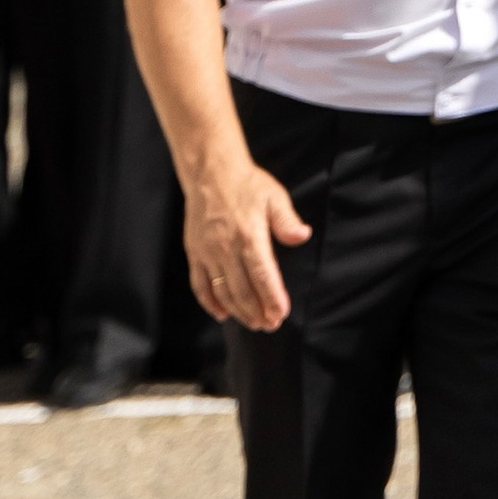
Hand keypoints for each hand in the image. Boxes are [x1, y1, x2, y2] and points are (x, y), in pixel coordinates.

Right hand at [181, 155, 311, 330]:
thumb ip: (287, 220)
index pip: (262, 275)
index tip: (281, 314)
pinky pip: (199, 285)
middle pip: (242, 290)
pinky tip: (222, 314)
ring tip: (253, 323)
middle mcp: (225, 248)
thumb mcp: (274, 197)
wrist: (210, 173)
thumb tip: (302, 235)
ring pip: (221, 292)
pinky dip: (210, 303)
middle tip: (270, 326)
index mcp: (248, 235)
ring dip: (238, 312)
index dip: (272, 298)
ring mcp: (207, 252)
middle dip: (257, 312)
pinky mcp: (194, 253)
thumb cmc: (247, 185)